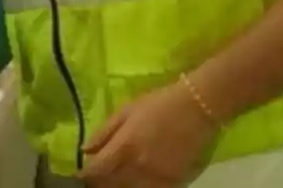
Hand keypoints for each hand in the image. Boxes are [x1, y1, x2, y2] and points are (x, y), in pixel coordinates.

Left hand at [76, 78, 218, 186]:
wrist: (200, 105)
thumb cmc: (161, 103)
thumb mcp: (129, 109)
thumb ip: (105, 131)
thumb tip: (85, 151)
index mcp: (124, 146)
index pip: (95, 172)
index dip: (85, 176)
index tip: (83, 174)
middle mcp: (137, 167)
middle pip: (109, 186)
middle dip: (102, 182)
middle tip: (104, 173)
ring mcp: (156, 177)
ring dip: (121, 185)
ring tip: (123, 176)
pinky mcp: (172, 182)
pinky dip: (142, 187)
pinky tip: (142, 179)